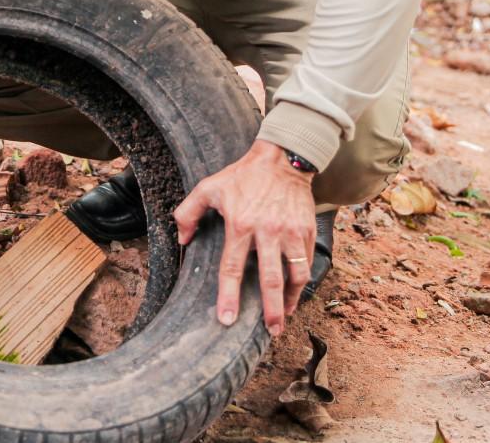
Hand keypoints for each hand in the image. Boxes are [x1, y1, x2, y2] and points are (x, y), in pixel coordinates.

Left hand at [174, 140, 316, 336]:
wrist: (282, 158)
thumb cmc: (243, 175)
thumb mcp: (209, 187)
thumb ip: (188, 212)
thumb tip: (182, 239)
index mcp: (241, 224)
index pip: (233, 268)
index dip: (230, 296)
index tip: (227, 319)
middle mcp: (268, 231)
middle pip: (270, 280)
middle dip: (270, 310)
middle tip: (270, 332)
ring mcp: (290, 232)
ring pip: (295, 275)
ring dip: (291, 300)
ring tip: (283, 316)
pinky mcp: (307, 230)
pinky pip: (306, 262)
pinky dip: (302, 281)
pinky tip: (294, 292)